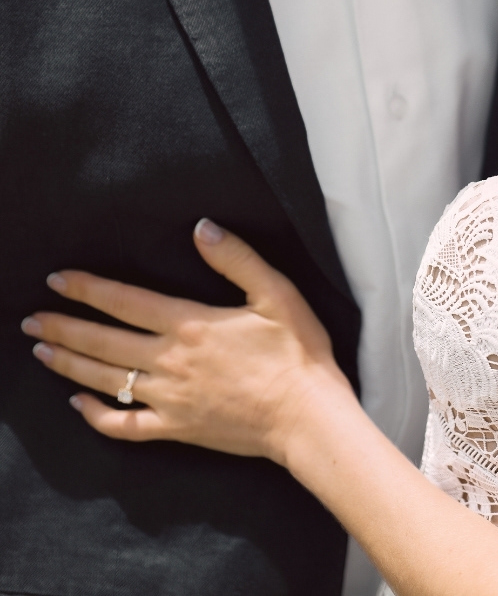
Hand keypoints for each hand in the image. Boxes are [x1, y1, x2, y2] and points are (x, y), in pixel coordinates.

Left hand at [20, 219, 349, 464]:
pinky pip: (125, 426)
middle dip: (64, 327)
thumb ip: (236, 258)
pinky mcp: (177, 430)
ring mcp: (169, 400)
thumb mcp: (275, 292)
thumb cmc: (296, 352)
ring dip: (69, 365)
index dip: (88, 289)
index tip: (57, 279)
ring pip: (106, 382)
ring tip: (41, 351)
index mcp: (190, 325)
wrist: (306, 416)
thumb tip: (202, 227)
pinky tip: (78, 406)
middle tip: (30, 319)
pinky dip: (96, 417)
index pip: (126, 302)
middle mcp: (170, 362)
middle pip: (104, 343)